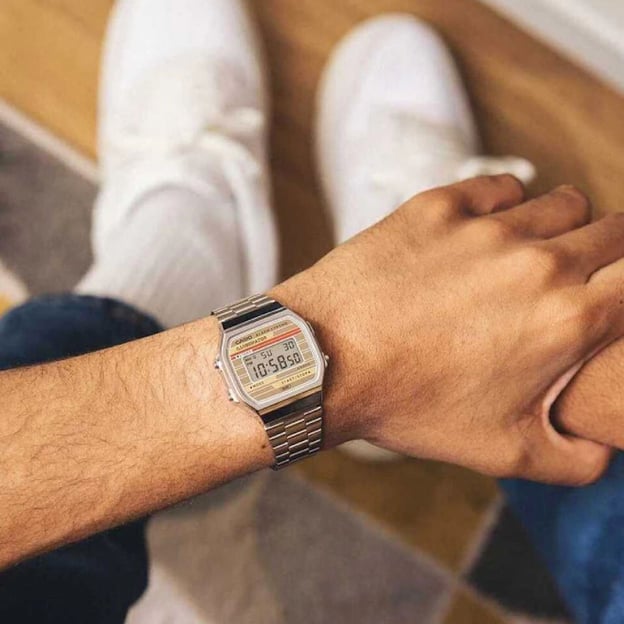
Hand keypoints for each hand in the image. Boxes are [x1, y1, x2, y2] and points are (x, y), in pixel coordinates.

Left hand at [272, 175, 623, 484]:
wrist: (326, 361)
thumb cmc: (409, 403)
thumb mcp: (501, 451)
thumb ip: (575, 456)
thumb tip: (602, 448)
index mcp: (567, 319)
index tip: (617, 293)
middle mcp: (538, 263)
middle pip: (612, 231)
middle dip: (606, 253)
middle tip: (577, 277)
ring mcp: (487, 227)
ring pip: (561, 203)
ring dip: (559, 225)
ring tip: (529, 254)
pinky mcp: (440, 206)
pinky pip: (500, 187)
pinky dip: (504, 204)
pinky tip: (484, 230)